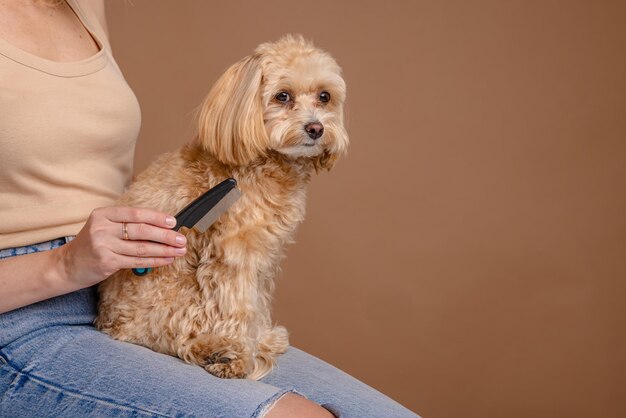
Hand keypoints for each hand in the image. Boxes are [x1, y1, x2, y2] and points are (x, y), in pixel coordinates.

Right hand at [56, 207, 186, 287]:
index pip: (135, 213)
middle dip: (165, 235)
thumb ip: (126, 224)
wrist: (67, 265)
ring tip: (180, 250)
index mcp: (103, 214)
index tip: (173, 222)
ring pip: (142, 248)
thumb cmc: (91, 245)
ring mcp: (104, 246)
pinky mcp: (107, 262)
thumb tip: (160, 225)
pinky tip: (167, 259)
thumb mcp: (104, 227)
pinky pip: (137, 261)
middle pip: (141, 230)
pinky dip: (155, 260)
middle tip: (181, 239)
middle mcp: (102, 228)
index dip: (156, 217)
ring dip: (165, 249)